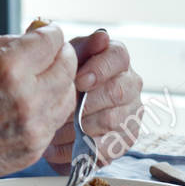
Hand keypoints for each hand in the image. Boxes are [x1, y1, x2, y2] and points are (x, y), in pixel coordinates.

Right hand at [0, 24, 77, 185]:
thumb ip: (5, 45)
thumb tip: (32, 35)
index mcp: (8, 70)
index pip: (52, 41)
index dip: (49, 32)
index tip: (44, 32)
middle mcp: (27, 99)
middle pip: (68, 67)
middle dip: (60, 54)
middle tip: (47, 53)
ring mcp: (33, 128)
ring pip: (69, 96)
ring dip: (60, 82)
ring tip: (40, 79)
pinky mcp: (33, 150)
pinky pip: (56, 121)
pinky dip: (50, 108)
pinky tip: (31, 104)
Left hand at [42, 30, 144, 173]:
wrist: (52, 113)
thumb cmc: (61, 80)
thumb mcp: (64, 59)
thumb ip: (78, 46)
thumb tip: (101, 37)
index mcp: (117, 58)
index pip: (119, 56)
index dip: (100, 68)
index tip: (79, 81)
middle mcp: (130, 83)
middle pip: (119, 91)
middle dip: (87, 102)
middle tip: (64, 109)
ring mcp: (131, 112)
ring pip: (113, 120)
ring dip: (80, 126)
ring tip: (54, 130)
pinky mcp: (126, 139)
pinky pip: (109, 147)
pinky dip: (81, 148)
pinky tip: (60, 147)